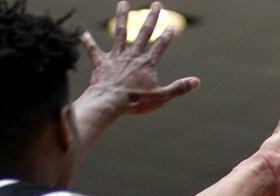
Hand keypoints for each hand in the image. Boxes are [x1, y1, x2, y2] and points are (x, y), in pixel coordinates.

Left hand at [80, 1, 199, 116]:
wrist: (110, 101)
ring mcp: (116, 57)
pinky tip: (82, 33)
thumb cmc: (136, 101)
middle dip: (151, 17)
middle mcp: (133, 55)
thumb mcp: (161, 97)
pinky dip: (88, 42)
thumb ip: (178, 88)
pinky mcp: (101, 62)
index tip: (171, 25)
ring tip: (123, 2)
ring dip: (122, 16)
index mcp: (147, 63)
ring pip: (120, 32)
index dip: (167, 35)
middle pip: (144, 32)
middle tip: (156, 3)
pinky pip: (93, 50)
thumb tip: (197, 82)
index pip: (160, 46)